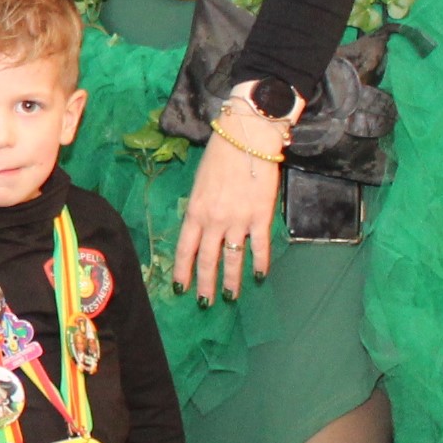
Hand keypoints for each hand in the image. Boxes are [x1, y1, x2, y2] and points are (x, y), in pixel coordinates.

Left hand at [173, 108, 284, 301]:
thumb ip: (199, 209)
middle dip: (205, 284)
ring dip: (231, 280)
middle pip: (208, 260)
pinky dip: (261, 263)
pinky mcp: (261, 217)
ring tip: (229, 297)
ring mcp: (238, 221)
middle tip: (205, 303)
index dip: (182, 270)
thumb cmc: (219, 156)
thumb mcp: (199, 184)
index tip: (180, 287)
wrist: (247, 138)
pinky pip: (260, 247)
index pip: (185, 249)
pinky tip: (260, 275)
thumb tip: (202, 230)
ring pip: (233, 258)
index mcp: (195, 211)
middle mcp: (214, 221)